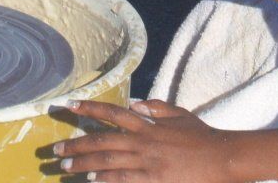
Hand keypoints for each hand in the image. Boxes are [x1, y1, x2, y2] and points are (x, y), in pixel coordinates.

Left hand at [53, 99, 232, 181]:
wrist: (222, 158)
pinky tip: (91, 181)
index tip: (69, 106)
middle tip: (55, 149)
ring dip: (83, 164)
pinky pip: (122, 180)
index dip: (89, 108)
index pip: (112, 112)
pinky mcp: (152, 180)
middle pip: (101, 140)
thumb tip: (135, 103)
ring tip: (65, 167)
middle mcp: (143, 141)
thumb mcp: (179, 114)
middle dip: (76, 144)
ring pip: (107, 162)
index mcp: (148, 123)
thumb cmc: (202, 136)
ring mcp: (146, 163)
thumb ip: (156, 107)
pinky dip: (105, 180)